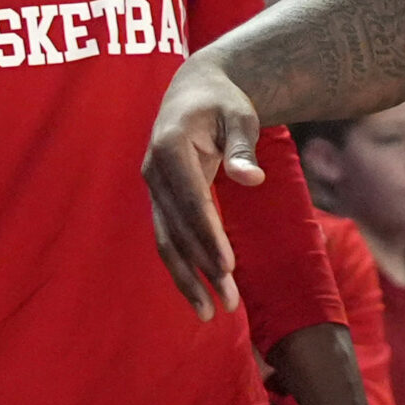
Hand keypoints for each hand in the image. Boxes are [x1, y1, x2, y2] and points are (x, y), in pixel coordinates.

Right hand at [142, 57, 262, 317]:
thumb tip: (251, 178)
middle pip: (178, 228)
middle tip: (230, 302)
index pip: (191, 201)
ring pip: (166, 240)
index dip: (208, 236)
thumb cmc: (223, 102)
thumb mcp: (240, 115)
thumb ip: (243, 146)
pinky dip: (182, 267)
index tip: (227, 267)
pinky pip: (168, 237)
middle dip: (202, 267)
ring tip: (212, 313)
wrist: (194, 91)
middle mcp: (154, 170)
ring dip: (187, 278)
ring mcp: (153, 187)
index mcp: (170, 147)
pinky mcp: (160, 199)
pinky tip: (200, 294)